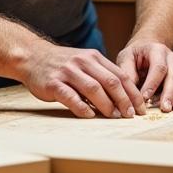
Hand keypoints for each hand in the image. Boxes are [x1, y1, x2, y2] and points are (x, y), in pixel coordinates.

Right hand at [20, 44, 146, 118]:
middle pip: (110, 82)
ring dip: (106, 105)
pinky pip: (70, 97)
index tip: (140, 107)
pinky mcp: (53, 83)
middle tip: (130, 115)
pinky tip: (89, 115)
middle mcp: (83, 63)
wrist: (32, 56)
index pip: (120, 75)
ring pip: (93, 89)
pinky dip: (82, 107)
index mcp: (94, 58)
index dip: (132, 93)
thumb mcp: (84, 62)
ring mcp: (68, 72)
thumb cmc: (62, 64)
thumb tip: (123, 98)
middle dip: (124, 100)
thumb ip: (101, 76)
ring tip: (114, 116)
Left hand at [116, 39, 172, 111]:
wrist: (147, 48)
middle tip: (165, 108)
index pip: (158, 67)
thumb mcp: (126, 58)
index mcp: (157, 50)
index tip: (145, 97)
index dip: (152, 83)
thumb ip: (127, 73)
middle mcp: (171, 57)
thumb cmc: (135, 55)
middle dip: (169, 93)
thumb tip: (129, 92)